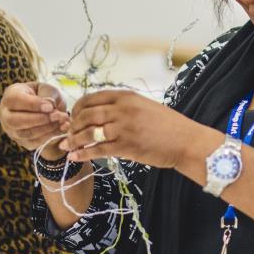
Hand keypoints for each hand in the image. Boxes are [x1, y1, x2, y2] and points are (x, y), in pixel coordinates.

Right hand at [0, 82, 70, 157]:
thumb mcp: (46, 88)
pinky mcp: (22, 141)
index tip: (50, 106)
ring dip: (46, 128)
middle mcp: (6, 115)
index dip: (33, 104)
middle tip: (57, 115)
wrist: (43, 107)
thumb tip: (50, 106)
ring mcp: (12, 130)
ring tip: (62, 121)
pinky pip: (34, 143)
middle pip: (16, 121)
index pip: (15, 100)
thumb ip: (48, 95)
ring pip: (25, 134)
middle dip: (39, 119)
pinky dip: (50, 136)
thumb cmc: (43, 94)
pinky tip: (61, 128)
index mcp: (10, 96)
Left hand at [61, 89, 199, 170]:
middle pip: (85, 115)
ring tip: (66, 146)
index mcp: (126, 96)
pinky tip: (75, 157)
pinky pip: (97, 149)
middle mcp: (122, 109)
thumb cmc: (168, 126)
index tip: (73, 118)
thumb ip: (124, 107)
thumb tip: (100, 113)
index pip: (91, 99)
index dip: (77, 109)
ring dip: (73, 140)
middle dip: (72, 126)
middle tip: (67, 134)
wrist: (186, 141)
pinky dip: (83, 153)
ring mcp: (123, 127)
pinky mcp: (126, 146)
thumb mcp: (144, 107)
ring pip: (88, 132)